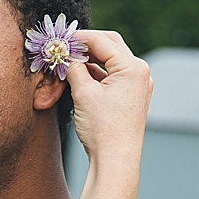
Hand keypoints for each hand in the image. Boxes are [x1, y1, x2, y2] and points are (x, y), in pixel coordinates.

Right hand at [65, 30, 152, 163]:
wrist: (115, 160)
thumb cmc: (103, 129)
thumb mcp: (83, 92)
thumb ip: (74, 67)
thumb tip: (65, 53)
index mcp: (133, 67)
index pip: (102, 40)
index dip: (78, 37)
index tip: (59, 38)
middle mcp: (139, 73)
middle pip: (110, 45)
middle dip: (86, 44)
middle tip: (64, 46)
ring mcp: (137, 85)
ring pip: (110, 60)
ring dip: (90, 58)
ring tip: (67, 61)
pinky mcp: (131, 96)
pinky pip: (112, 75)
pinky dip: (96, 72)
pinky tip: (79, 75)